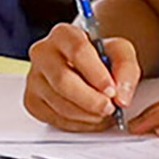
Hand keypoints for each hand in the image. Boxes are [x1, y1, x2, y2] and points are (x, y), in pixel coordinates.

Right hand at [23, 21, 141, 129]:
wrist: (86, 67)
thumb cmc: (100, 57)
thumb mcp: (120, 52)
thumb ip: (126, 69)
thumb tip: (121, 97)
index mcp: (63, 34)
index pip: (78, 51)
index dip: (97, 75)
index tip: (112, 90)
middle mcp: (42, 53)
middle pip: (63, 81)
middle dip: (91, 100)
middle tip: (110, 108)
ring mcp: (34, 78)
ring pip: (59, 103)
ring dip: (87, 115)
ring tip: (105, 113)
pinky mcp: (32, 101)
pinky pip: (55, 119)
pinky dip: (78, 124)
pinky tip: (91, 117)